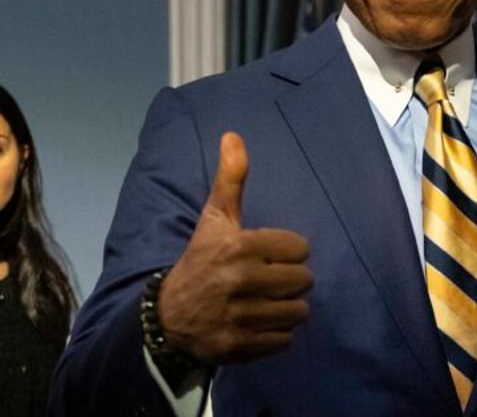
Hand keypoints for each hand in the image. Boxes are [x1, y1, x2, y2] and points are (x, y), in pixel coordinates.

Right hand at [157, 132, 311, 364]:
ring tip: (271, 301)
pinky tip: (262, 322)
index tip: (274, 255)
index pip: (299, 249)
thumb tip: (233, 135)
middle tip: (274, 280)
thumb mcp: (215, 218)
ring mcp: (238, 316)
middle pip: (302, 281)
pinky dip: (278, 334)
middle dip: (293, 281)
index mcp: (238, 246)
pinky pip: (284, 341)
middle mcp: (238, 281)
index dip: (291, 252)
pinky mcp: (238, 346)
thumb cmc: (201, 259)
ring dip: (290, 308)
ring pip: (298, 312)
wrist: (168, 315)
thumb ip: (231, 179)